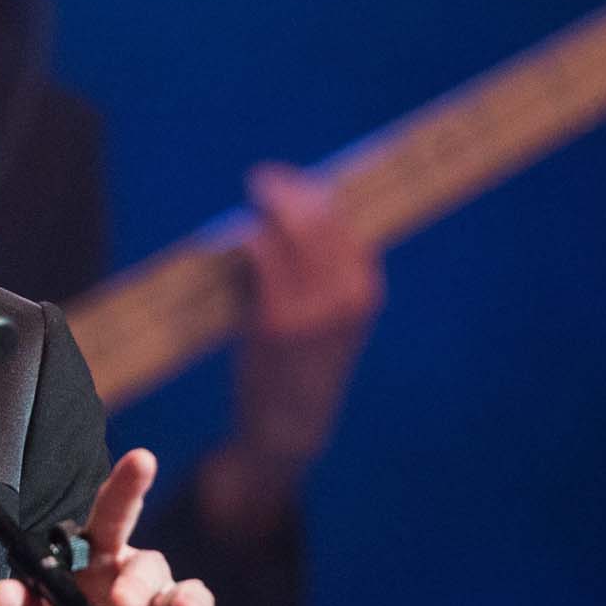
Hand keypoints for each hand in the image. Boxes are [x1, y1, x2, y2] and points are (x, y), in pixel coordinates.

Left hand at [0, 447, 301, 605]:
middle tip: (123, 605)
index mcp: (98, 570)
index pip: (109, 520)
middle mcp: (141, 584)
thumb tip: (4, 591)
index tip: (142, 460)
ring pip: (191, 595)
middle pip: (149, 563)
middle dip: (139, 580)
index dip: (127, 489)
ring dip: (188, 601)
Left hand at [203, 163, 383, 541]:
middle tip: (264, 178)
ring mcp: (311, 308)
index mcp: (365, 291)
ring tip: (255, 193)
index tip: (297, 179)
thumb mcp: (333, 321)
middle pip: (321, 217)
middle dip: (291, 188)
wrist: (291, 428)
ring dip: (270, 203)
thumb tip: (293, 215)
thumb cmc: (304, 367)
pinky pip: (262, 256)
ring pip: (292, 229)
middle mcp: (346, 295)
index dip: (320, 193)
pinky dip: (249, 237)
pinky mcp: (275, 321)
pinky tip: (241, 234)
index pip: (348, 222)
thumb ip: (323, 276)